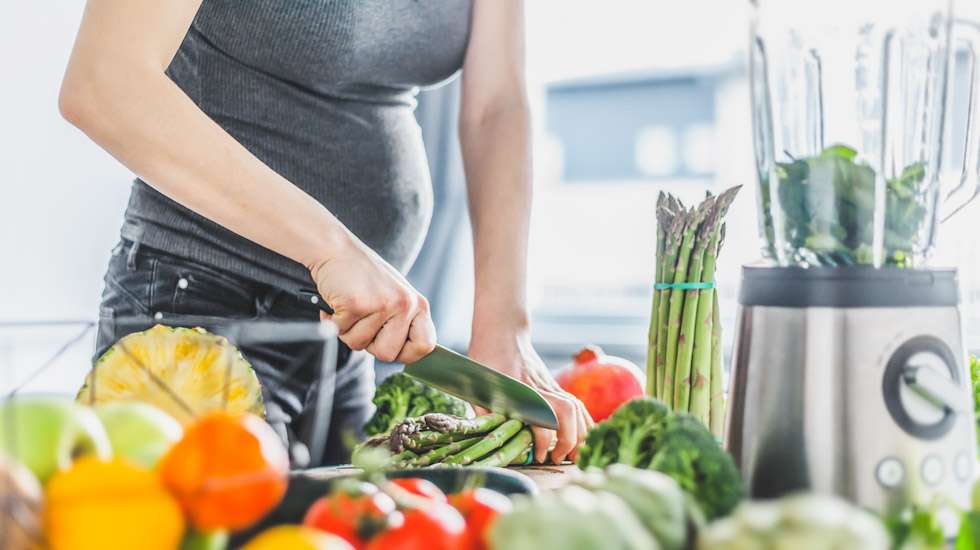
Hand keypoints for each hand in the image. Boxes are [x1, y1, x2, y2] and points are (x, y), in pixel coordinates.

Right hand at [309, 234, 435, 363]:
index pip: (425, 346)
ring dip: (348, 330)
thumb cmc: (363, 275)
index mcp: (418, 304)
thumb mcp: (395, 295)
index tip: (390, 346)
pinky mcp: (357, 304)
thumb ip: (403, 322)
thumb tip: (408, 355)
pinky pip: (342, 332)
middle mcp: (405, 304)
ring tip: (350, 306)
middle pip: (388, 354)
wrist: (336, 249)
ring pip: (360, 345)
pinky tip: (338, 302)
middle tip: (362, 321)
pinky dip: (334, 320)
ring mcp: (383, 304)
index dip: (406, 353)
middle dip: (369, 344)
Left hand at [468, 327, 592, 464]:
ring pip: (577, 408)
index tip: (538, 456)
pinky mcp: (554, 384)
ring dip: (580, 433)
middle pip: (568, 412)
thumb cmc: (486, 357)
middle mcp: (539, 386)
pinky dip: (583, 422)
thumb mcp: (477, 385)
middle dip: (569, 439)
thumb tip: (487, 439)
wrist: (502, 331)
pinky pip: (576, 403)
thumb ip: (483, 413)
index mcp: (519, 389)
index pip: (542, 417)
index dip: (543, 440)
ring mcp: (550, 384)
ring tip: (572, 455)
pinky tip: (581, 437)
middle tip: (558, 459)